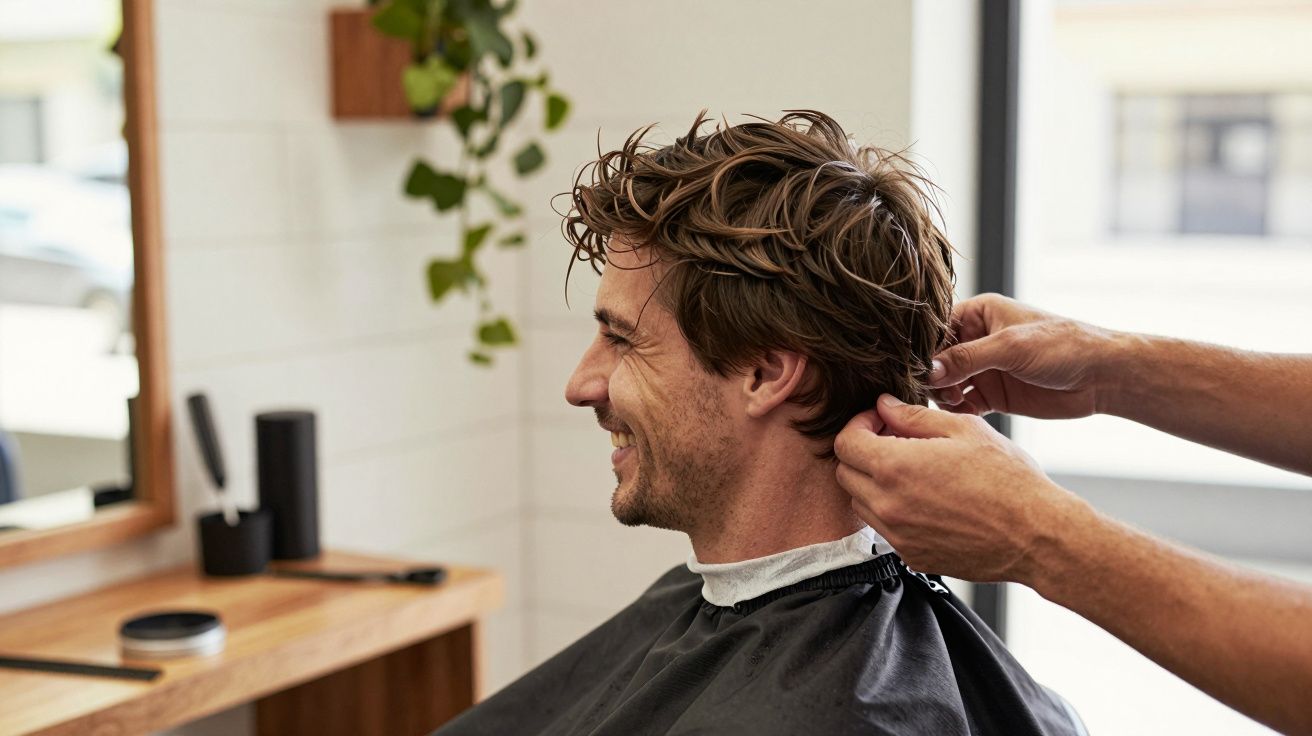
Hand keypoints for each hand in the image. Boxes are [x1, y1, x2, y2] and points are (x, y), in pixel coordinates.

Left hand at [834, 394, 1091, 583]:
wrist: (1037, 536)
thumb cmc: (1009, 480)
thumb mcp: (965, 430)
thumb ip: (915, 416)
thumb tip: (884, 406)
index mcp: (895, 467)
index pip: (844, 442)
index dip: (858, 424)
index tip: (880, 421)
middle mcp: (888, 505)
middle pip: (845, 473)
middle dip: (862, 451)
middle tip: (893, 440)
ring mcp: (898, 535)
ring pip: (861, 503)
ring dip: (874, 482)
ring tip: (912, 470)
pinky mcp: (912, 556)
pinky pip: (885, 528)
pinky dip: (893, 510)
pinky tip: (926, 499)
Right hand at [931, 293, 1115, 419]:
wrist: (1102, 376)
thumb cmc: (1062, 346)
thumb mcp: (1010, 347)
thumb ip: (967, 358)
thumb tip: (927, 370)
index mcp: (978, 314)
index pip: (935, 329)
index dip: (924, 348)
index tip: (918, 368)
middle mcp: (976, 340)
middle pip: (936, 359)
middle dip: (932, 375)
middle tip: (938, 390)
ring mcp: (983, 369)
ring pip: (945, 383)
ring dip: (942, 395)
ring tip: (954, 401)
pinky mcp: (992, 395)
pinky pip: (962, 404)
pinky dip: (957, 411)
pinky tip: (964, 413)